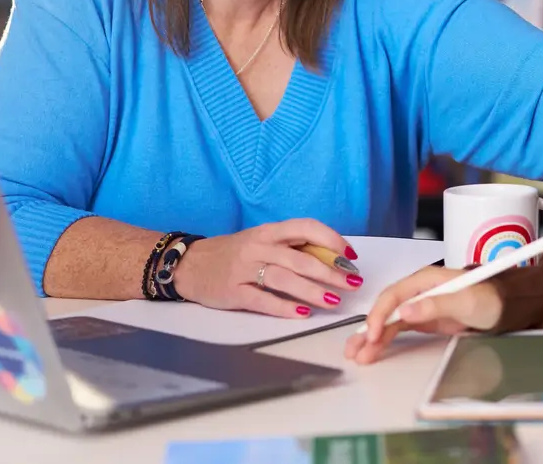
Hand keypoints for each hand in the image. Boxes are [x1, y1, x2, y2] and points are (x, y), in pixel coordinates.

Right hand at [171, 219, 360, 317]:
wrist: (190, 264)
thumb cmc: (234, 253)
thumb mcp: (262, 241)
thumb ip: (291, 247)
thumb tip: (332, 258)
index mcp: (269, 231)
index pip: (305, 227)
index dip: (331, 239)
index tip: (350, 256)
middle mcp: (258, 246)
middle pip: (300, 258)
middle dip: (330, 272)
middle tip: (352, 284)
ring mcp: (244, 269)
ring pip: (284, 278)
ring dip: (312, 291)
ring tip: (333, 301)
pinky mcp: (232, 291)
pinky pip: (262, 299)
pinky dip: (283, 307)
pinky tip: (301, 314)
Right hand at [342, 266, 502, 364]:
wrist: (503, 307)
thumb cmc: (488, 298)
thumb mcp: (465, 302)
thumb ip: (436, 305)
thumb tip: (406, 310)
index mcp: (425, 280)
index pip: (393, 295)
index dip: (380, 314)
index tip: (373, 334)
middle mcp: (418, 291)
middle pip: (386, 309)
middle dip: (368, 328)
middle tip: (354, 348)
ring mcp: (419, 305)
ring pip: (389, 321)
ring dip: (372, 338)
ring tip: (357, 355)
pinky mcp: (422, 319)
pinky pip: (398, 329)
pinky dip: (385, 340)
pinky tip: (373, 351)